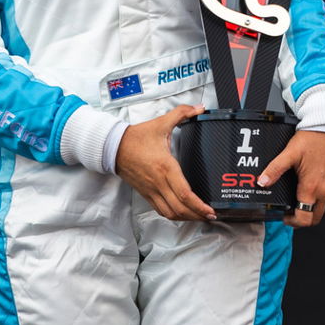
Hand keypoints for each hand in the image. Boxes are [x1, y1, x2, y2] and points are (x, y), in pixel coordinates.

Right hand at [115, 105, 215, 221]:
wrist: (113, 146)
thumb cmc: (137, 137)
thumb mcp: (161, 122)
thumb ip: (182, 113)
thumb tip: (199, 107)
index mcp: (165, 167)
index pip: (184, 194)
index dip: (199, 206)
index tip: (211, 211)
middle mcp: (159, 183)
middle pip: (180, 209)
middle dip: (197, 215)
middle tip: (211, 216)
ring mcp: (151, 190)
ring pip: (170, 213)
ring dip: (186, 218)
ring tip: (199, 216)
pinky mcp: (145, 193)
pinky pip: (161, 210)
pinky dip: (173, 215)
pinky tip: (182, 213)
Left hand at [259, 130, 324, 227]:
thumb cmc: (314, 138)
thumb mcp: (290, 153)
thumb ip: (275, 169)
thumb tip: (262, 181)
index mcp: (312, 188)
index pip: (304, 218)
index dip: (293, 222)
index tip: (285, 216)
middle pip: (315, 217)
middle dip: (302, 218)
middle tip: (290, 210)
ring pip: (323, 205)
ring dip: (311, 205)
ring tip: (298, 193)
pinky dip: (320, 193)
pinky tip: (311, 181)